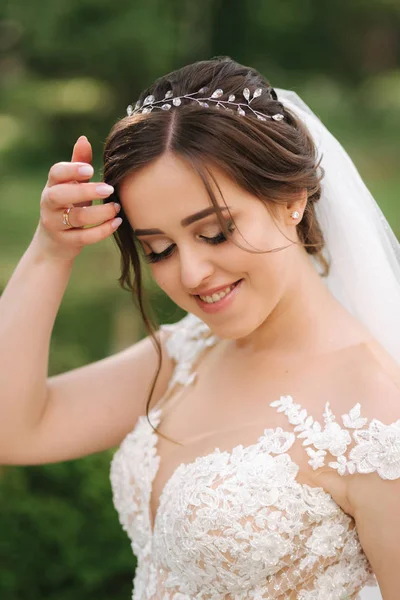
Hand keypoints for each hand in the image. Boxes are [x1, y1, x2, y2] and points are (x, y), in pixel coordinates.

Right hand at [34, 136, 121, 261]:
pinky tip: (116, 223)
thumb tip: (84, 138)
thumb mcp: (72, 186)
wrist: (55, 243)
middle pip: (61, 195)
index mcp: (52, 186)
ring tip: (116, 207)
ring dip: (100, 213)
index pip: (56, 173)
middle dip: (85, 191)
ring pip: (76, 218)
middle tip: (108, 189)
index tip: (90, 170)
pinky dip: (102, 231)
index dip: (71, 170)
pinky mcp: (66, 242)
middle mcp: (49, 204)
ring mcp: (56, 224)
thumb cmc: (68, 207)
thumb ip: (78, 164)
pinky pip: (84, 237)